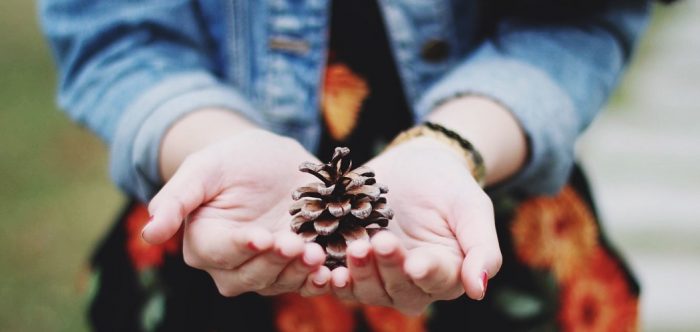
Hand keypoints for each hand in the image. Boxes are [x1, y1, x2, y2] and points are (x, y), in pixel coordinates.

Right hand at [143, 129, 332, 296]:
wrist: (273, 159)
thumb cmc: (232, 159)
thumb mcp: (205, 167)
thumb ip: (177, 198)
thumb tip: (149, 233)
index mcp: (203, 241)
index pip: (218, 252)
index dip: (240, 247)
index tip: (261, 237)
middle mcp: (231, 263)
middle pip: (249, 276)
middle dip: (274, 261)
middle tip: (297, 244)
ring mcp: (265, 268)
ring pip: (278, 282)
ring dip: (299, 272)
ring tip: (318, 253)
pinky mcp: (294, 266)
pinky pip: (305, 282)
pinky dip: (319, 281)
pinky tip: (334, 273)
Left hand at [329, 137, 501, 313]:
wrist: (414, 164)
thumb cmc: (451, 186)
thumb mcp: (473, 208)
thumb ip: (482, 248)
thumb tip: (479, 289)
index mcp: (446, 275)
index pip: (437, 281)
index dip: (426, 274)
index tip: (417, 263)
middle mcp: (411, 284)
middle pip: (399, 290)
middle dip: (388, 268)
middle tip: (380, 241)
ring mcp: (377, 276)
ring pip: (366, 290)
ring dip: (358, 274)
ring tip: (355, 249)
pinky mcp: (348, 262)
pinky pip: (336, 278)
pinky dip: (327, 274)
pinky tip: (321, 259)